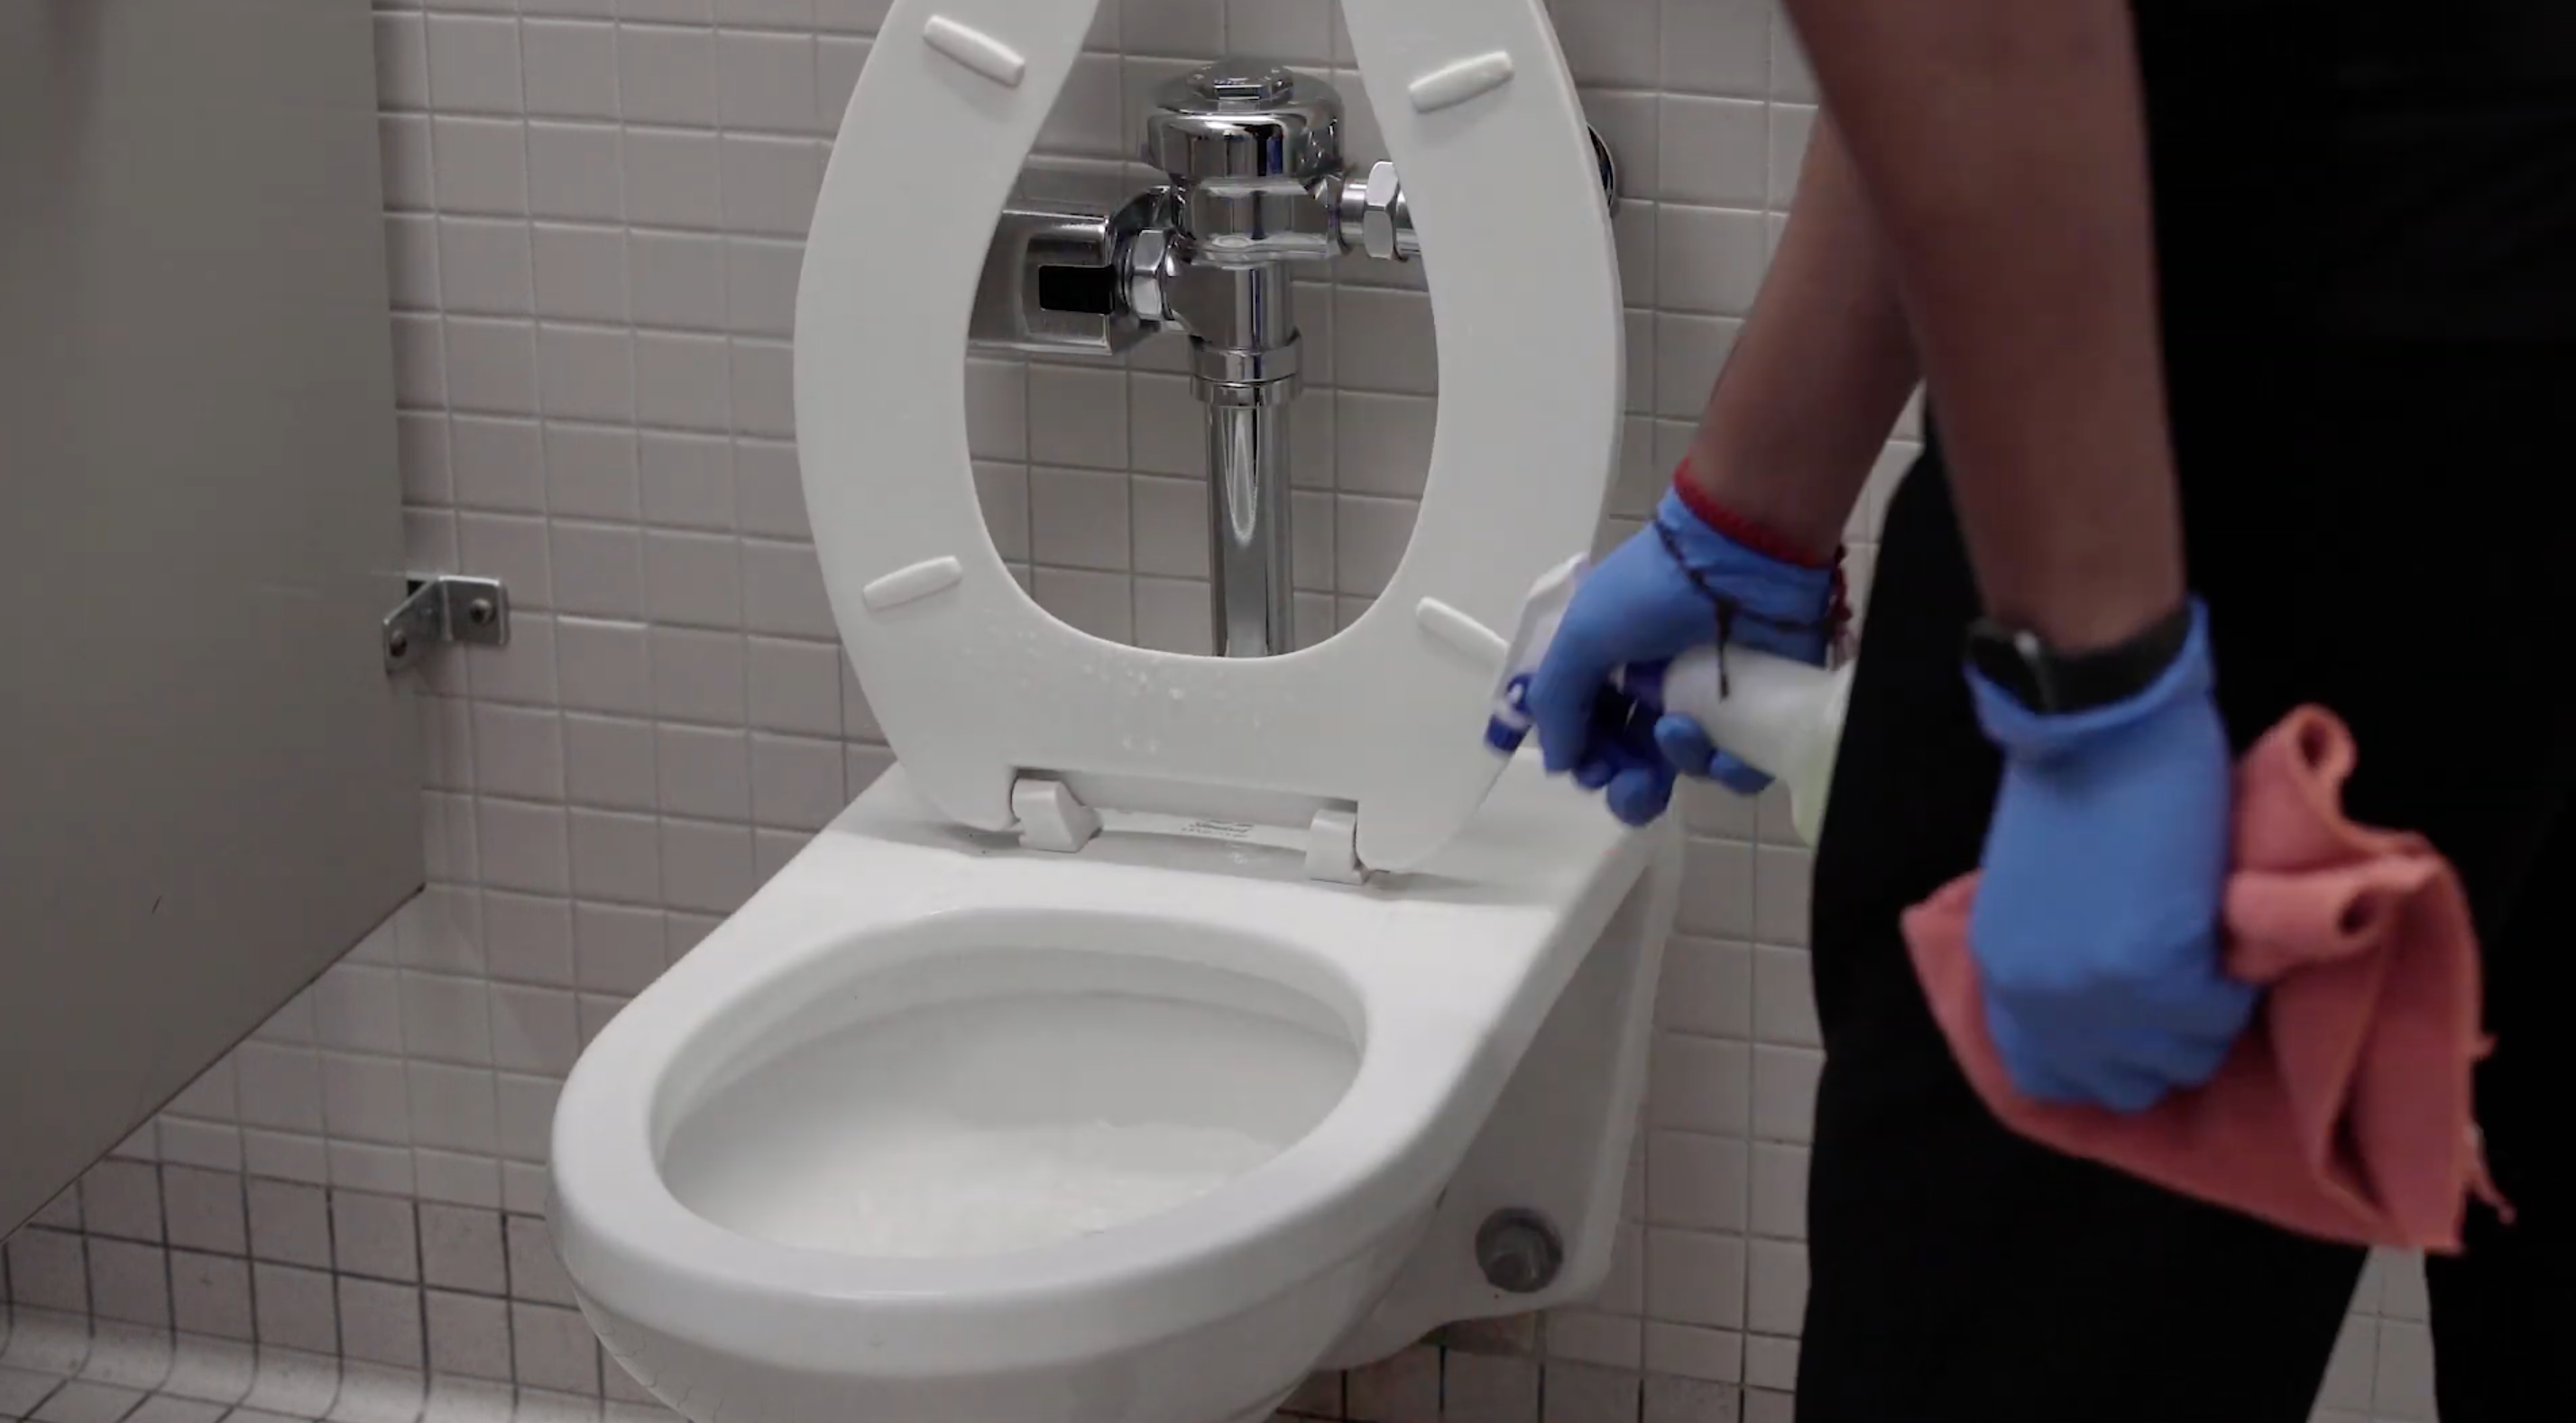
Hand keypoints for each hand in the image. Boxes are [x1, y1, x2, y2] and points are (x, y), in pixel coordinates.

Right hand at [1525, 485, 1839, 826]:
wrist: (1739, 553)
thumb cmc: (1651, 589)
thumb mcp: (1582, 635)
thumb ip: (1557, 702)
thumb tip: (1557, 764)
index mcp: (1611, 674)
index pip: (1591, 737)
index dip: (1586, 760)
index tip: (1587, 767)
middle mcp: (1657, 694)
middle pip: (1635, 766)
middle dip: (1626, 784)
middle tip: (1627, 777)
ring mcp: (1710, 706)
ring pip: (1686, 769)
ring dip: (1675, 761)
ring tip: (1679, 728)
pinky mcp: (1758, 714)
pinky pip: (1741, 769)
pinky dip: (1729, 770)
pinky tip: (1723, 747)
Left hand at [1966, 602, 2255, 1111]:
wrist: (2096, 723)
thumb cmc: (2065, 788)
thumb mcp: (2033, 896)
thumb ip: (2055, 952)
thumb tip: (2102, 991)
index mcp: (2001, 976)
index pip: (2046, 1075)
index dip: (2099, 1057)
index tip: (2136, 1022)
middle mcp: (2043, 1001)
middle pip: (2122, 1080)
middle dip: (2160, 1042)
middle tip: (2188, 985)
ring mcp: (2102, 994)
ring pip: (2181, 1058)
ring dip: (2204, 1018)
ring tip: (2210, 957)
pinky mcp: (2161, 971)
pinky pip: (2217, 1013)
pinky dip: (2232, 985)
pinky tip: (2225, 934)